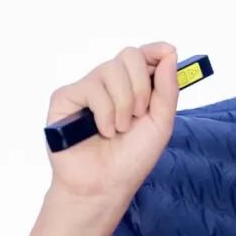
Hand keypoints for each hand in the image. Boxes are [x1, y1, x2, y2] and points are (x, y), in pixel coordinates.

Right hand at [45, 42, 178, 204]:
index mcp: (134, 87)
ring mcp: (87, 88)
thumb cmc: (132, 157)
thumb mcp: (161, 123)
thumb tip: (170, 53)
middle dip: (141, 86)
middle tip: (139, 114)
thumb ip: (167, 89)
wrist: (105, 185)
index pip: (143, 55)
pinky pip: (92, 88)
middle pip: (129, 55)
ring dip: (123, 105)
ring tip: (119, 130)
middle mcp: (110, 83)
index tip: (167, 52)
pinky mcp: (65, 97)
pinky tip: (103, 131)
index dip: (155, 50)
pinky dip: (105, 113)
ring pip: (110, 70)